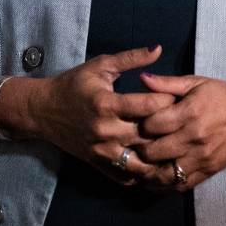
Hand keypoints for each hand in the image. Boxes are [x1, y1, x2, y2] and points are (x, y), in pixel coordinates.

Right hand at [23, 45, 174, 184]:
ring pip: (141, 161)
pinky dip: (143, 173)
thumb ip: (131, 58)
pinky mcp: (98, 164)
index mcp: (106, 104)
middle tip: (183, 121)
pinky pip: (127, 176)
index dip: (168, 100)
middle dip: (168, 128)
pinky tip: (154, 162)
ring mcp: (102, 151)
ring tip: (173, 145)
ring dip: (158, 155)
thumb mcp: (101, 66)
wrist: (43, 111)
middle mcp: (105, 130)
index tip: (178, 96)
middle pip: (148, 135)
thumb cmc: (74, 85)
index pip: (148, 106)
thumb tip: (158, 49)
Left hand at [136, 74, 225, 189]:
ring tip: (136, 165)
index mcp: (190, 112)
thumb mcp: (197, 83)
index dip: (139, 124)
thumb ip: (168, 83)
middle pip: (153, 151)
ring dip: (146, 171)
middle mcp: (194, 138)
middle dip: (138, 148)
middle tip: (132, 145)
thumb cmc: (225, 97)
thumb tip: (141, 78)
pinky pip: (179, 185)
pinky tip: (151, 179)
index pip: (151, 125)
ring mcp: (201, 158)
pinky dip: (162, 185)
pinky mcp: (207, 172)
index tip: (135, 122)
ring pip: (163, 174)